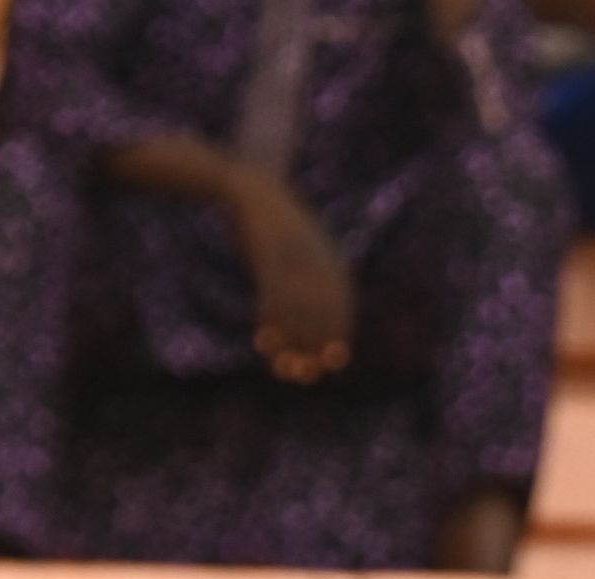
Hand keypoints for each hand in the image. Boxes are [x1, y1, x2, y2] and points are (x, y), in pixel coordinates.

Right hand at [224, 167, 357, 382]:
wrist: (250, 188)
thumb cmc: (274, 229)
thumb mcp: (301, 251)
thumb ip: (313, 284)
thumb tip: (315, 322)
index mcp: (330, 260)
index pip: (344, 306)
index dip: (339, 336)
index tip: (330, 363)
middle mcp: (317, 259)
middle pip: (322, 312)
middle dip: (313, 348)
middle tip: (302, 375)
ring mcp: (294, 256)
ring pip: (297, 308)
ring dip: (291, 342)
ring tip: (281, 366)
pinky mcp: (269, 252)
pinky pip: (273, 293)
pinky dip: (270, 321)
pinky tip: (264, 339)